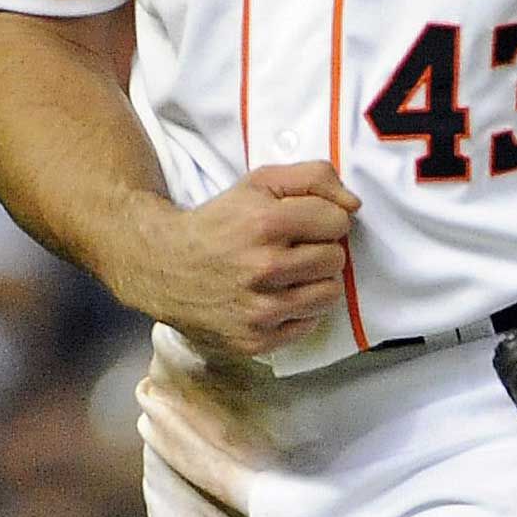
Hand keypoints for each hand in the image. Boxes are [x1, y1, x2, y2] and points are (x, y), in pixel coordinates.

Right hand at [136, 161, 358, 358]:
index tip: (303, 224)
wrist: (163, 267)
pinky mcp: (255, 339)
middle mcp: (263, 267)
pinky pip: (308, 324)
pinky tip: (274, 298)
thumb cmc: (219, 223)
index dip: (323, 219)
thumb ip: (313, 177)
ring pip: (329, 294)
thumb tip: (354, 205)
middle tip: (293, 250)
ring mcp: (259, 309)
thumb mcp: (259, 183)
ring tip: (288, 275)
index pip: (337, 221)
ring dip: (314, 282)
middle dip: (319, 250)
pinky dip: (298, 312)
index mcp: (264, 222)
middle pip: (336, 259)